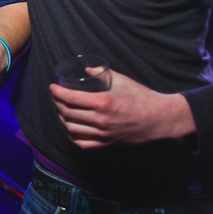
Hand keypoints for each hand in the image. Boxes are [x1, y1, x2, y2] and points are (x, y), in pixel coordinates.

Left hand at [49, 70, 195, 148]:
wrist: (159, 118)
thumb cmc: (142, 97)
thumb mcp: (122, 80)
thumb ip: (102, 73)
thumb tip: (87, 70)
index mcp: (103, 102)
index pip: (70, 98)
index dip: (58, 92)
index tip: (52, 87)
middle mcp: (100, 120)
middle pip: (68, 113)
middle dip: (58, 103)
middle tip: (57, 96)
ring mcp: (103, 134)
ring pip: (72, 129)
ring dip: (63, 119)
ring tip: (62, 110)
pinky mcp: (107, 143)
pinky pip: (83, 143)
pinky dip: (73, 136)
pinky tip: (71, 128)